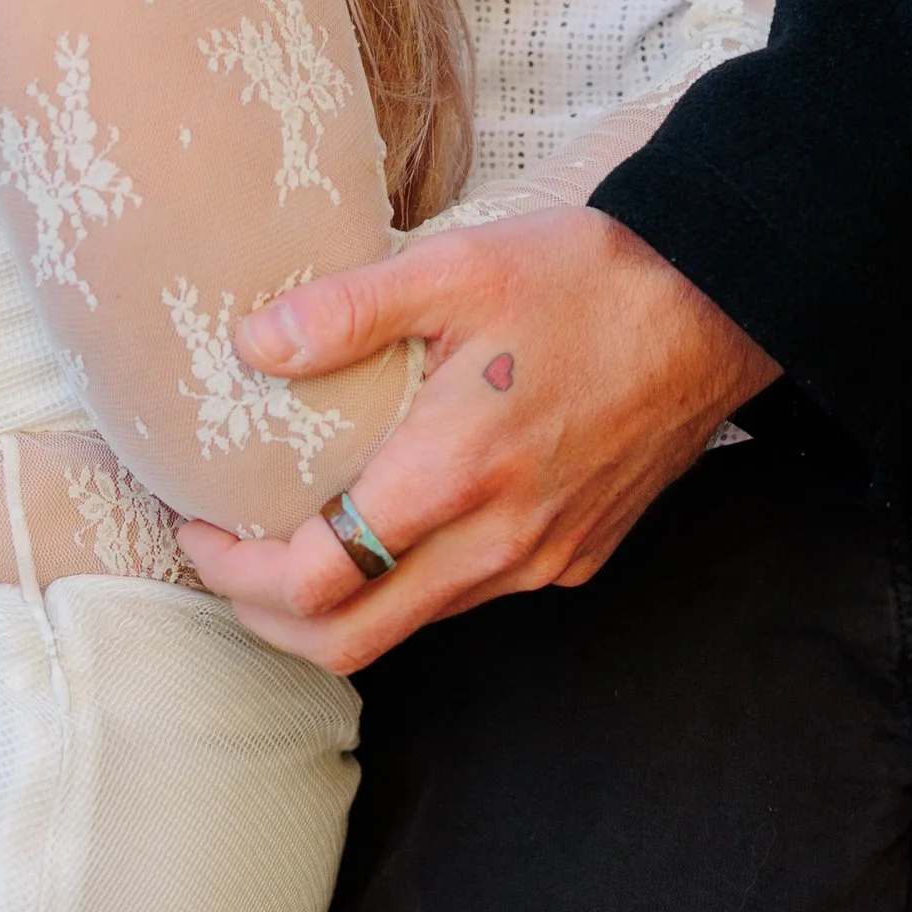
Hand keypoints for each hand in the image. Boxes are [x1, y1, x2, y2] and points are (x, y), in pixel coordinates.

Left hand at [173, 207, 776, 673]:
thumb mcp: (456, 267)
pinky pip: (468, 595)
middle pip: (348, 644)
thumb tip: (250, 345)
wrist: (712, 304)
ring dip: (336, 603)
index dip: (234, 570)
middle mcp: (496, 541)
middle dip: (266, 617)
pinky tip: (392, 510)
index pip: (314, 581)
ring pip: (410, 627)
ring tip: (293, 527)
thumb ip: (347, 311)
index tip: (199, 523)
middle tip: (225, 553)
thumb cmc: (584, 276)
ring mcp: (540, 560)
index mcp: (455, 473)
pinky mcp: (573, 557)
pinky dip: (408, 579)